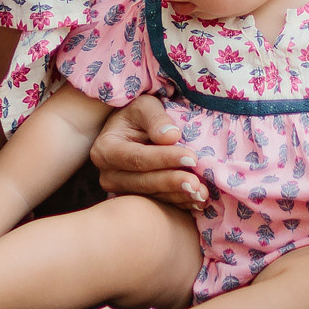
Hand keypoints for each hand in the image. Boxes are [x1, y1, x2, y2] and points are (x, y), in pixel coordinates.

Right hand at [89, 95, 207, 206]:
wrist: (134, 128)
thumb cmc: (139, 113)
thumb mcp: (145, 105)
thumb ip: (156, 119)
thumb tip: (171, 137)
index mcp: (105, 150)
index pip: (138, 158)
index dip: (165, 159)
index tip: (191, 157)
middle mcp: (109, 175)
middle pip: (144, 182)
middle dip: (173, 182)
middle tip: (197, 183)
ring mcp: (122, 190)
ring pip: (153, 196)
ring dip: (180, 196)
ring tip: (202, 194)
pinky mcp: (137, 199)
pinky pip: (159, 203)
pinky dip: (180, 202)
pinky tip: (198, 202)